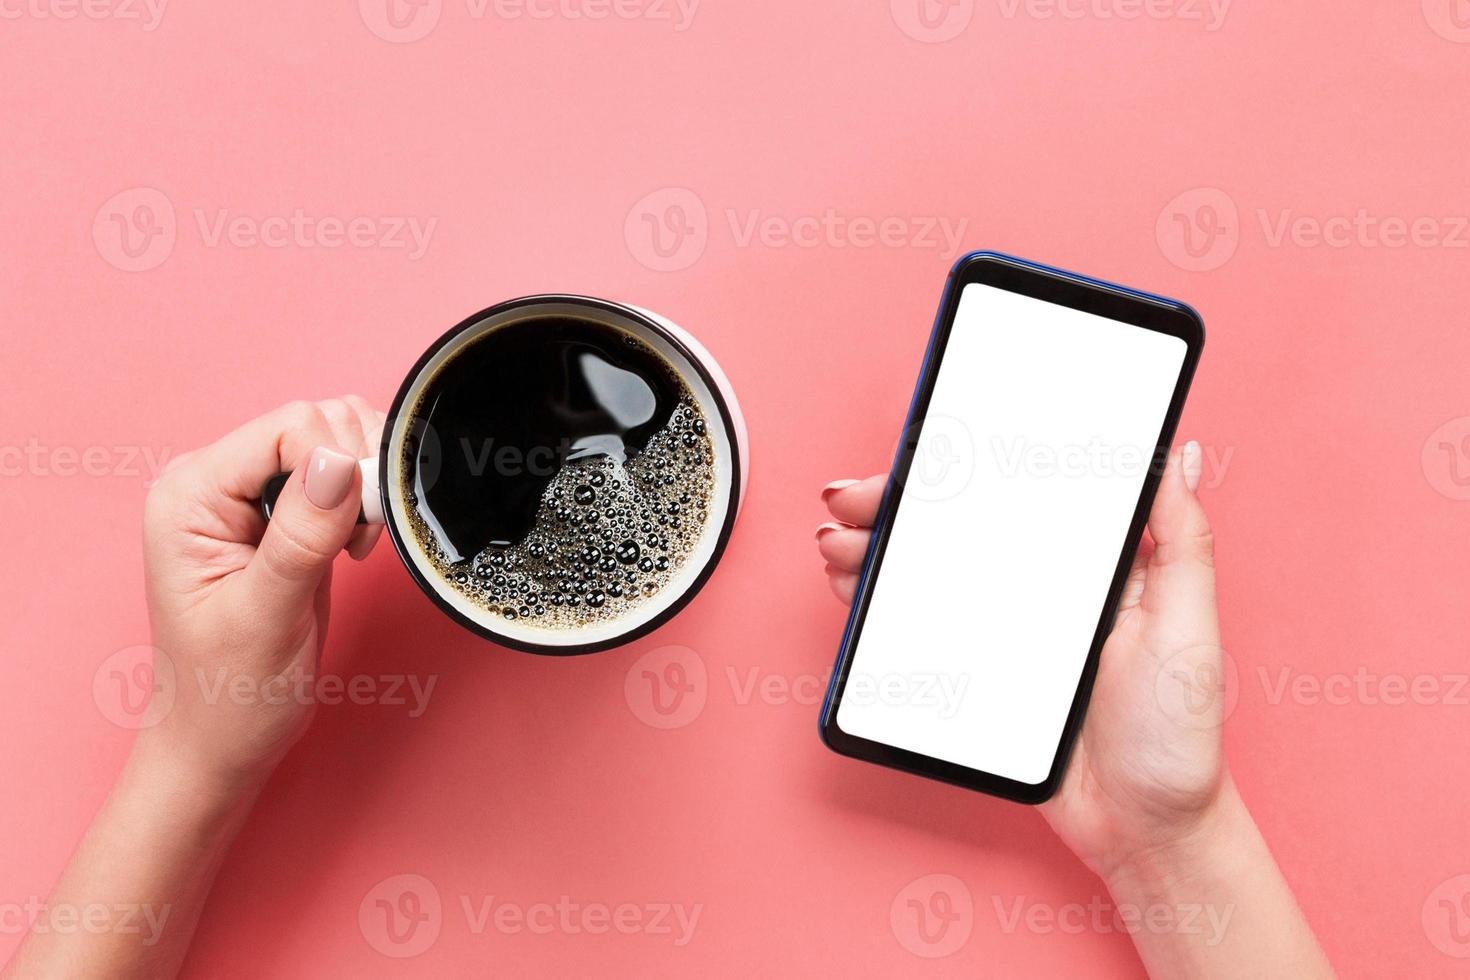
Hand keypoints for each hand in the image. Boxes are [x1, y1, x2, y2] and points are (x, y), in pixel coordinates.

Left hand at [141, 397, 386, 790]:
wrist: (223, 740)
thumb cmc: (227, 693)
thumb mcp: (264, 617)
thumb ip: (300, 536)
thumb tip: (340, 463)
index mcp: (189, 495)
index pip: (289, 428)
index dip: (338, 466)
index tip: (354, 534)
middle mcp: (214, 482)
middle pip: (316, 423)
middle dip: (356, 473)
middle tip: (353, 545)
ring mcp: (249, 495)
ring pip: (335, 438)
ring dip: (364, 484)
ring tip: (352, 546)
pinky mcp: (283, 512)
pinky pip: (340, 471)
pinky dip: (365, 498)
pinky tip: (354, 544)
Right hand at [817, 443, 1226, 879]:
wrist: (1143, 828)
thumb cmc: (1179, 731)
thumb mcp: (1189, 625)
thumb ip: (1182, 539)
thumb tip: (1183, 454)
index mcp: (1087, 564)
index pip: (1015, 494)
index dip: (961, 466)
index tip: (918, 451)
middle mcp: (1037, 588)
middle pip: (954, 527)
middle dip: (894, 503)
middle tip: (855, 501)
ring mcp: (999, 631)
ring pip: (925, 572)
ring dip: (874, 548)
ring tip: (838, 544)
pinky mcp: (973, 675)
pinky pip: (915, 630)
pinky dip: (875, 604)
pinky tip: (851, 589)